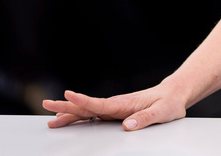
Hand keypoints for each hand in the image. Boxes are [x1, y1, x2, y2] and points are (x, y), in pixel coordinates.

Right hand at [42, 87, 185, 130]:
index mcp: (124, 104)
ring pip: (87, 111)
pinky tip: (69, 120)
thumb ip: (145, 118)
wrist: (174, 94)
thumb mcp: (162, 111)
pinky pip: (93, 115)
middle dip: (66, 106)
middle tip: (46, 105)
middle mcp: (116, 105)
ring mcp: (114, 108)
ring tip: (51, 118)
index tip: (67, 95)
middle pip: (87, 106)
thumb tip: (128, 126)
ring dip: (69, 113)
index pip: (99, 103)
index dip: (82, 100)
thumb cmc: (169, 102)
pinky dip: (79, 117)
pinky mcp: (115, 112)